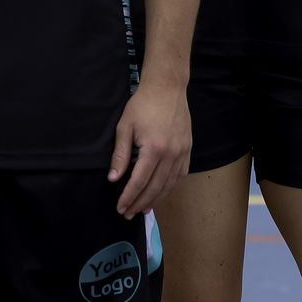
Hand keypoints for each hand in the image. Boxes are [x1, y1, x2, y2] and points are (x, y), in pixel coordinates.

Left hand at [108, 78, 189, 217]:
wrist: (167, 88)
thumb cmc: (142, 104)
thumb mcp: (125, 126)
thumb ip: (120, 154)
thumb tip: (113, 178)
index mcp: (154, 148)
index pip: (140, 181)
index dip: (129, 197)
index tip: (121, 208)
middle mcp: (171, 154)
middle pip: (155, 187)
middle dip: (141, 202)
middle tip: (129, 213)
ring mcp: (182, 153)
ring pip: (170, 184)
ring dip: (156, 199)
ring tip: (144, 208)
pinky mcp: (188, 149)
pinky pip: (180, 175)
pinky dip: (170, 187)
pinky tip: (162, 192)